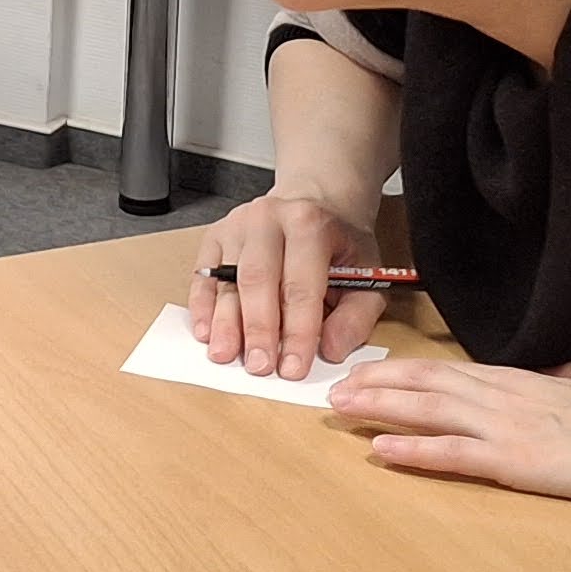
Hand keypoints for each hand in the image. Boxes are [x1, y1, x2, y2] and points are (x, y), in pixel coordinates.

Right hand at [189, 193, 386, 379]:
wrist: (316, 203)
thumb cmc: (339, 246)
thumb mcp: (367, 276)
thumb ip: (356, 316)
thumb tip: (332, 350)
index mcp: (310, 224)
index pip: (301, 285)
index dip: (298, 331)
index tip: (293, 369)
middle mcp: (269, 219)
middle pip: (257, 279)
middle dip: (257, 328)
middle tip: (258, 367)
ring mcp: (238, 226)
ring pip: (227, 280)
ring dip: (225, 322)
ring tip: (225, 355)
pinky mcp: (216, 236)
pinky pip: (204, 276)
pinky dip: (203, 307)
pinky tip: (206, 333)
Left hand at [330, 358, 570, 513]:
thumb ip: (566, 380)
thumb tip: (554, 376)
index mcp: (525, 378)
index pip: (452, 370)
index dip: (407, 370)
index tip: (372, 371)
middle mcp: (507, 395)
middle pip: (428, 383)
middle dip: (377, 383)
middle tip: (335, 385)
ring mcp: (508, 427)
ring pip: (429, 410)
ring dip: (380, 408)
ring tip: (341, 408)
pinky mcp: (516, 462)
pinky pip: (453, 454)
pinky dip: (413, 449)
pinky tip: (379, 448)